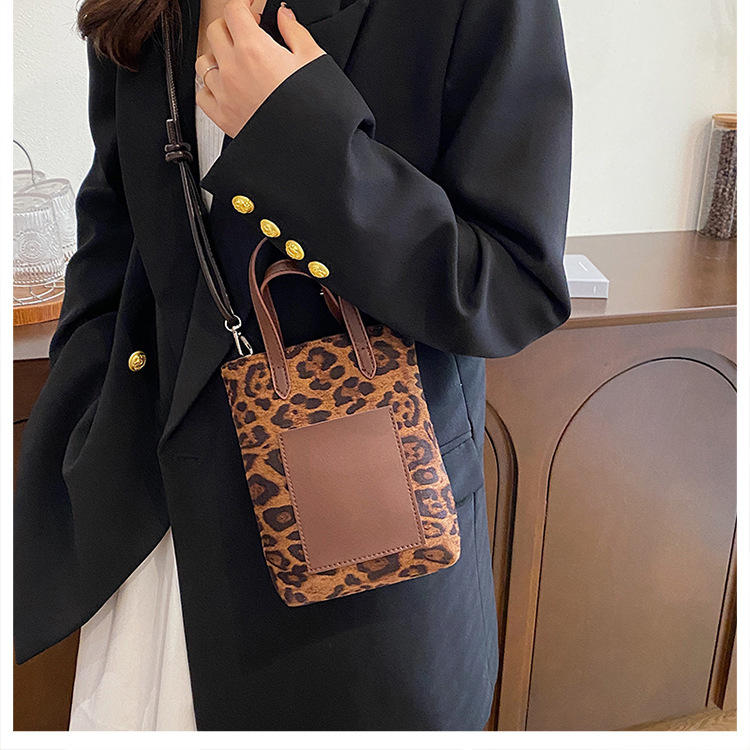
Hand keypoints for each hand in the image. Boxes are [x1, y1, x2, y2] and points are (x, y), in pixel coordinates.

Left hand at [195, 1, 325, 137]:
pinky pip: (202, 94)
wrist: (308, 144)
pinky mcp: (222, 117)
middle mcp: (233, 69)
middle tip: (247, 32)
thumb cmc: (314, 108)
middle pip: (215, 30)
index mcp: (254, 49)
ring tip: (235, 60)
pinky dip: (210, 87)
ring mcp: (224, 94)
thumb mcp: (313, 60)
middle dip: (230, 26)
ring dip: (216, 55)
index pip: (233, 10)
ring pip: (204, 61)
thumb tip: (285, 17)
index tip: (251, 9)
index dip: (243, 4)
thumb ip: (295, 32)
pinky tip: (225, 87)